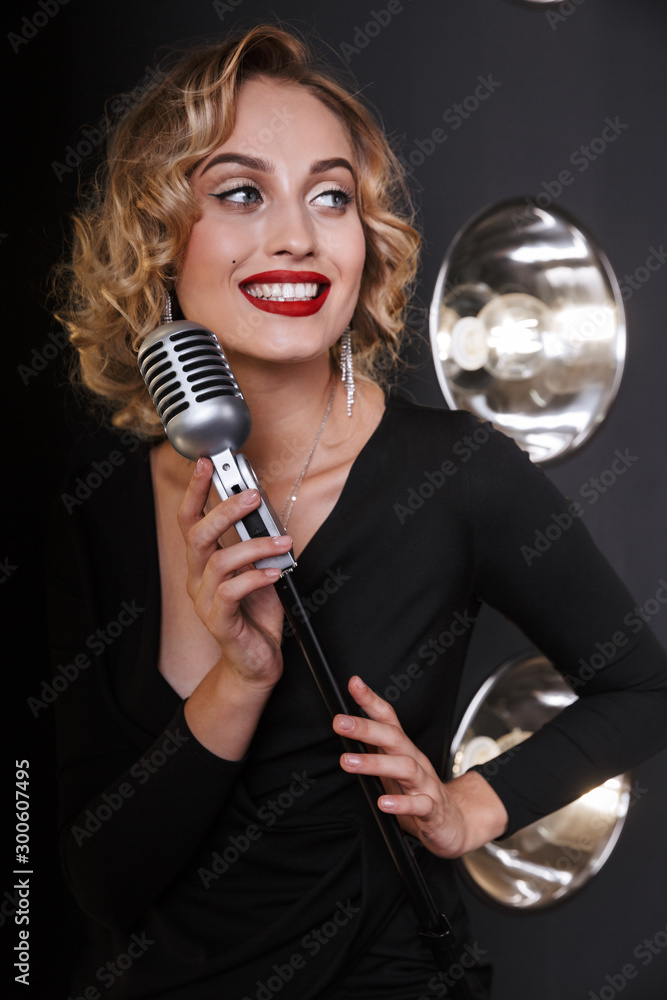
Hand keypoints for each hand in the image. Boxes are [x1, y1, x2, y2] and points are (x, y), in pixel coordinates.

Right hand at [177, 457, 290, 690]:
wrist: (256, 661)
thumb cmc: (256, 614)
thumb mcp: (259, 569)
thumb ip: (257, 544)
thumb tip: (265, 510)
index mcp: (202, 563)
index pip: (190, 520)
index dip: (195, 491)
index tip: (206, 464)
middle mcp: (197, 579)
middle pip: (197, 535)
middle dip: (224, 510)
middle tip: (252, 496)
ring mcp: (204, 601)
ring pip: (219, 561)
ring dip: (254, 546)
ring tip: (281, 542)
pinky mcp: (219, 621)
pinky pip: (231, 591)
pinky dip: (256, 577)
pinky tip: (275, 572)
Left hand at [333, 676, 507, 856]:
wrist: (453, 822)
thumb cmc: (417, 792)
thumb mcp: (393, 766)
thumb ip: (373, 749)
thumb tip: (346, 729)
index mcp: (404, 749)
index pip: (389, 719)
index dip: (371, 700)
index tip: (354, 684)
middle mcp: (416, 761)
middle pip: (394, 738)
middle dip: (366, 727)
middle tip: (340, 722)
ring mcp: (426, 784)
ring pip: (405, 767)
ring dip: (375, 763)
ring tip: (349, 762)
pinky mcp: (433, 810)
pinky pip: (420, 804)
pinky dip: (401, 804)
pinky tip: (383, 803)